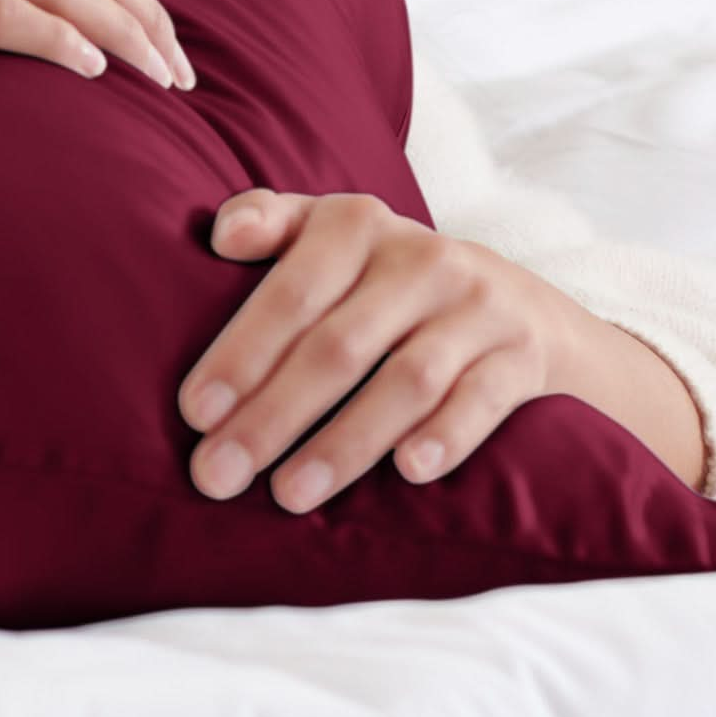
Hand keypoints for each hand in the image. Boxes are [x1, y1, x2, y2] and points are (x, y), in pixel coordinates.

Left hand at [176, 189, 586, 512]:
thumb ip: (270, 221)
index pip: (290, 293)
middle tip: (218, 474)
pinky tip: (407, 473)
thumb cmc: (385, 273)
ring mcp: (477, 308)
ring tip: (287, 495)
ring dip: (344, 443)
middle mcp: (420, 259)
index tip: (194, 413)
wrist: (518, 300)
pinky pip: (482, 400)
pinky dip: (445, 436)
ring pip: (405, 382)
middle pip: (338, 347)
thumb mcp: (330, 231)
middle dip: (271, 416)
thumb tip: (222, 236)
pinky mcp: (521, 356)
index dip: (240, 353)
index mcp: (356, 224)